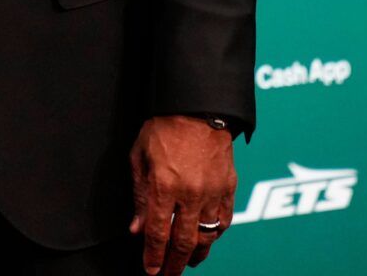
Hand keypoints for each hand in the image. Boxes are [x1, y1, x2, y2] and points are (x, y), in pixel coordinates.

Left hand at [129, 116, 236, 274]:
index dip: (154, 256)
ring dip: (198, 254)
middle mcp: (190, 193)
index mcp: (164, 186)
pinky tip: (208, 239)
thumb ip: (140, 196)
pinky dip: (215, 234)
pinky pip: (224, 220)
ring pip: (208, 236)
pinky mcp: (229, 187)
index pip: (158, 233)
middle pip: (184, 242)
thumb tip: (137, 228)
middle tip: (168, 274)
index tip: (151, 271)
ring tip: (188, 262)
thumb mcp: (139, 157)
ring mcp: (212, 192)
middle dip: (174, 263)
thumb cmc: (163, 127)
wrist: (198, 107)